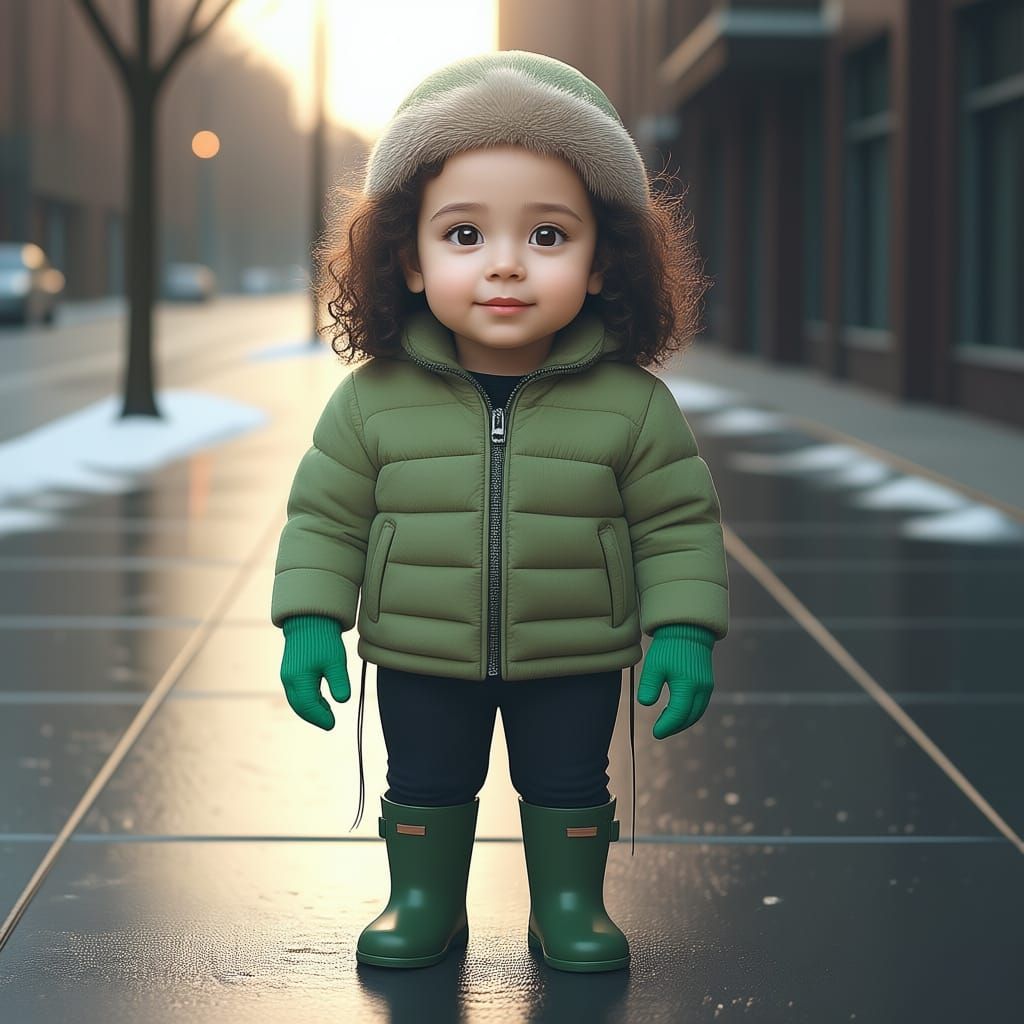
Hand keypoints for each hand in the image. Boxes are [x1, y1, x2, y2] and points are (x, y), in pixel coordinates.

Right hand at [280, 614, 350, 729]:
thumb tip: (342, 701)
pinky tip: (320, 701)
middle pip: (300, 707)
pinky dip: (306, 701)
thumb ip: (339, 682)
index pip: (308, 706)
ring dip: (310, 710)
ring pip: (296, 701)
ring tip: (327, 713)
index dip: (320, 717)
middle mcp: (289, 679)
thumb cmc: (324, 640)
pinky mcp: (289, 671)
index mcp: (299, 679)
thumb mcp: (335, 661)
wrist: (310, 621)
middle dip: (314, 717)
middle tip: (330, 723)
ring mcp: (287, 675)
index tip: (332, 724)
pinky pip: (296, 693)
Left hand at [636, 624, 714, 738]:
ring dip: (683, 721)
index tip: (655, 733)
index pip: (678, 714)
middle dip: (675, 727)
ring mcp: (707, 686)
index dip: (667, 726)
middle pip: (690, 717)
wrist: (687, 629)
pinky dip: (689, 712)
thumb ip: (649, 686)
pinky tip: (676, 711)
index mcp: (688, 685)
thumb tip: (645, 704)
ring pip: (697, 712)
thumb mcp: (654, 665)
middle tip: (660, 731)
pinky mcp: (707, 682)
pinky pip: (700, 704)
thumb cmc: (668, 647)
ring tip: (667, 724)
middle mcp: (702, 688)